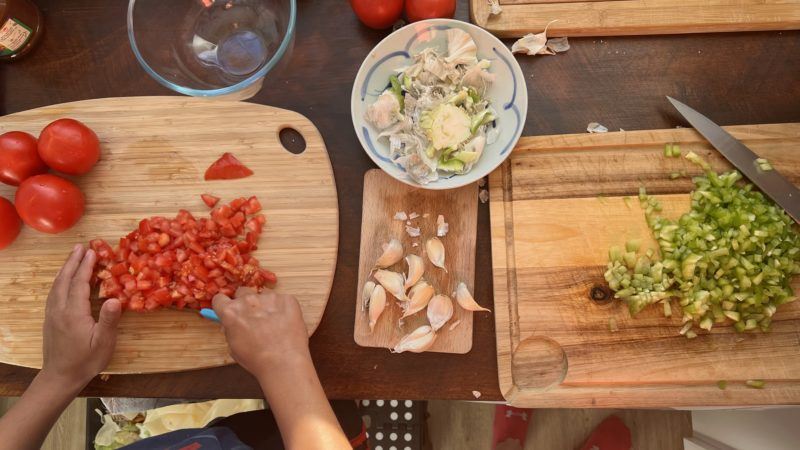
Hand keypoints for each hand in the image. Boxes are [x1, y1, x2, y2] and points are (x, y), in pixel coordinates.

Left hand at [41, 244, 121, 389]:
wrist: (60, 377)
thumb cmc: (86, 361)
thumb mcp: (103, 343)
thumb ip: (109, 320)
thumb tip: (116, 299)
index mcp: (73, 313)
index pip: (79, 283)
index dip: (86, 266)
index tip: (92, 251)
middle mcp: (59, 310)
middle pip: (64, 280)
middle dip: (72, 262)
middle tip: (80, 247)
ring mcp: (52, 314)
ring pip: (56, 286)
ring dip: (65, 269)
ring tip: (73, 258)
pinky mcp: (50, 319)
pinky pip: (54, 293)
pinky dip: (60, 281)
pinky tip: (64, 280)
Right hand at [212, 288, 309, 375]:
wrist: (284, 362)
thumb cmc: (257, 360)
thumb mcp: (234, 348)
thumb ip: (230, 330)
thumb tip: (230, 323)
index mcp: (230, 312)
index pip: (220, 298)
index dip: (225, 305)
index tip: (230, 310)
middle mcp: (248, 300)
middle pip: (242, 293)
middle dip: (246, 303)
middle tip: (254, 318)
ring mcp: (269, 298)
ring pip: (264, 295)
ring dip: (265, 305)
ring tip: (273, 323)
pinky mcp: (287, 299)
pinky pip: (282, 299)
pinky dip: (283, 309)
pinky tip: (285, 323)